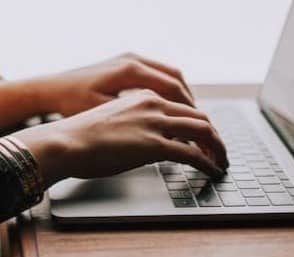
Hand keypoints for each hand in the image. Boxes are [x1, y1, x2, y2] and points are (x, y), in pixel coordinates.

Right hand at [12, 90, 227, 188]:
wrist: (66, 140)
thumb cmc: (84, 132)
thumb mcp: (118, 118)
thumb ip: (142, 123)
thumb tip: (157, 139)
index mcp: (146, 97)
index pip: (185, 107)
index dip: (200, 123)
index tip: (205, 137)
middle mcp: (155, 105)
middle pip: (200, 117)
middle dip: (215, 135)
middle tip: (220, 149)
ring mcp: (155, 124)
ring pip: (202, 131)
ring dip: (217, 147)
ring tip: (221, 160)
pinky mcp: (153, 145)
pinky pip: (192, 154)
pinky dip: (207, 162)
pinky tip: (212, 170)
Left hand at [34, 53, 193, 115]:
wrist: (52, 89)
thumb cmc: (73, 102)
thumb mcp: (106, 114)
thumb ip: (138, 119)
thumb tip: (165, 131)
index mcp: (130, 71)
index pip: (172, 87)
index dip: (188, 108)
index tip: (197, 124)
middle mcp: (134, 60)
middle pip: (176, 78)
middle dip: (189, 101)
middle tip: (198, 121)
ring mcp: (130, 59)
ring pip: (169, 74)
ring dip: (181, 94)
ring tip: (188, 114)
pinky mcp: (126, 64)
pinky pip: (157, 74)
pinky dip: (169, 89)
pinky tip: (169, 104)